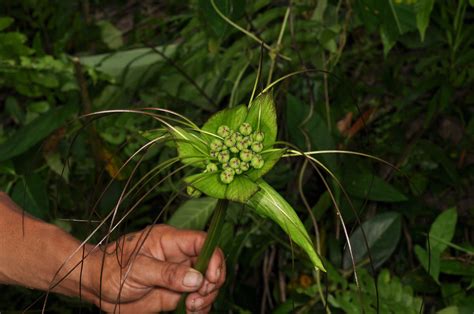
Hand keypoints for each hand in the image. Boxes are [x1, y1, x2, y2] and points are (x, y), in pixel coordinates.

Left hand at [85, 224, 225, 312]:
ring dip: (206, 297)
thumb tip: (196, 278)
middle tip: (198, 297)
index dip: (213, 257)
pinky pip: (197, 298)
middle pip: (211, 262)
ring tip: (191, 306)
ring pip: (207, 282)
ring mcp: (179, 274)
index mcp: (170, 241)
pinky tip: (190, 311)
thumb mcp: (138, 269)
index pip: (202, 241)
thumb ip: (167, 273)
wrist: (96, 286)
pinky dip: (200, 307)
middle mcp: (178, 256)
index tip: (211, 278)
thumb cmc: (111, 269)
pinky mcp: (176, 292)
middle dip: (212, 281)